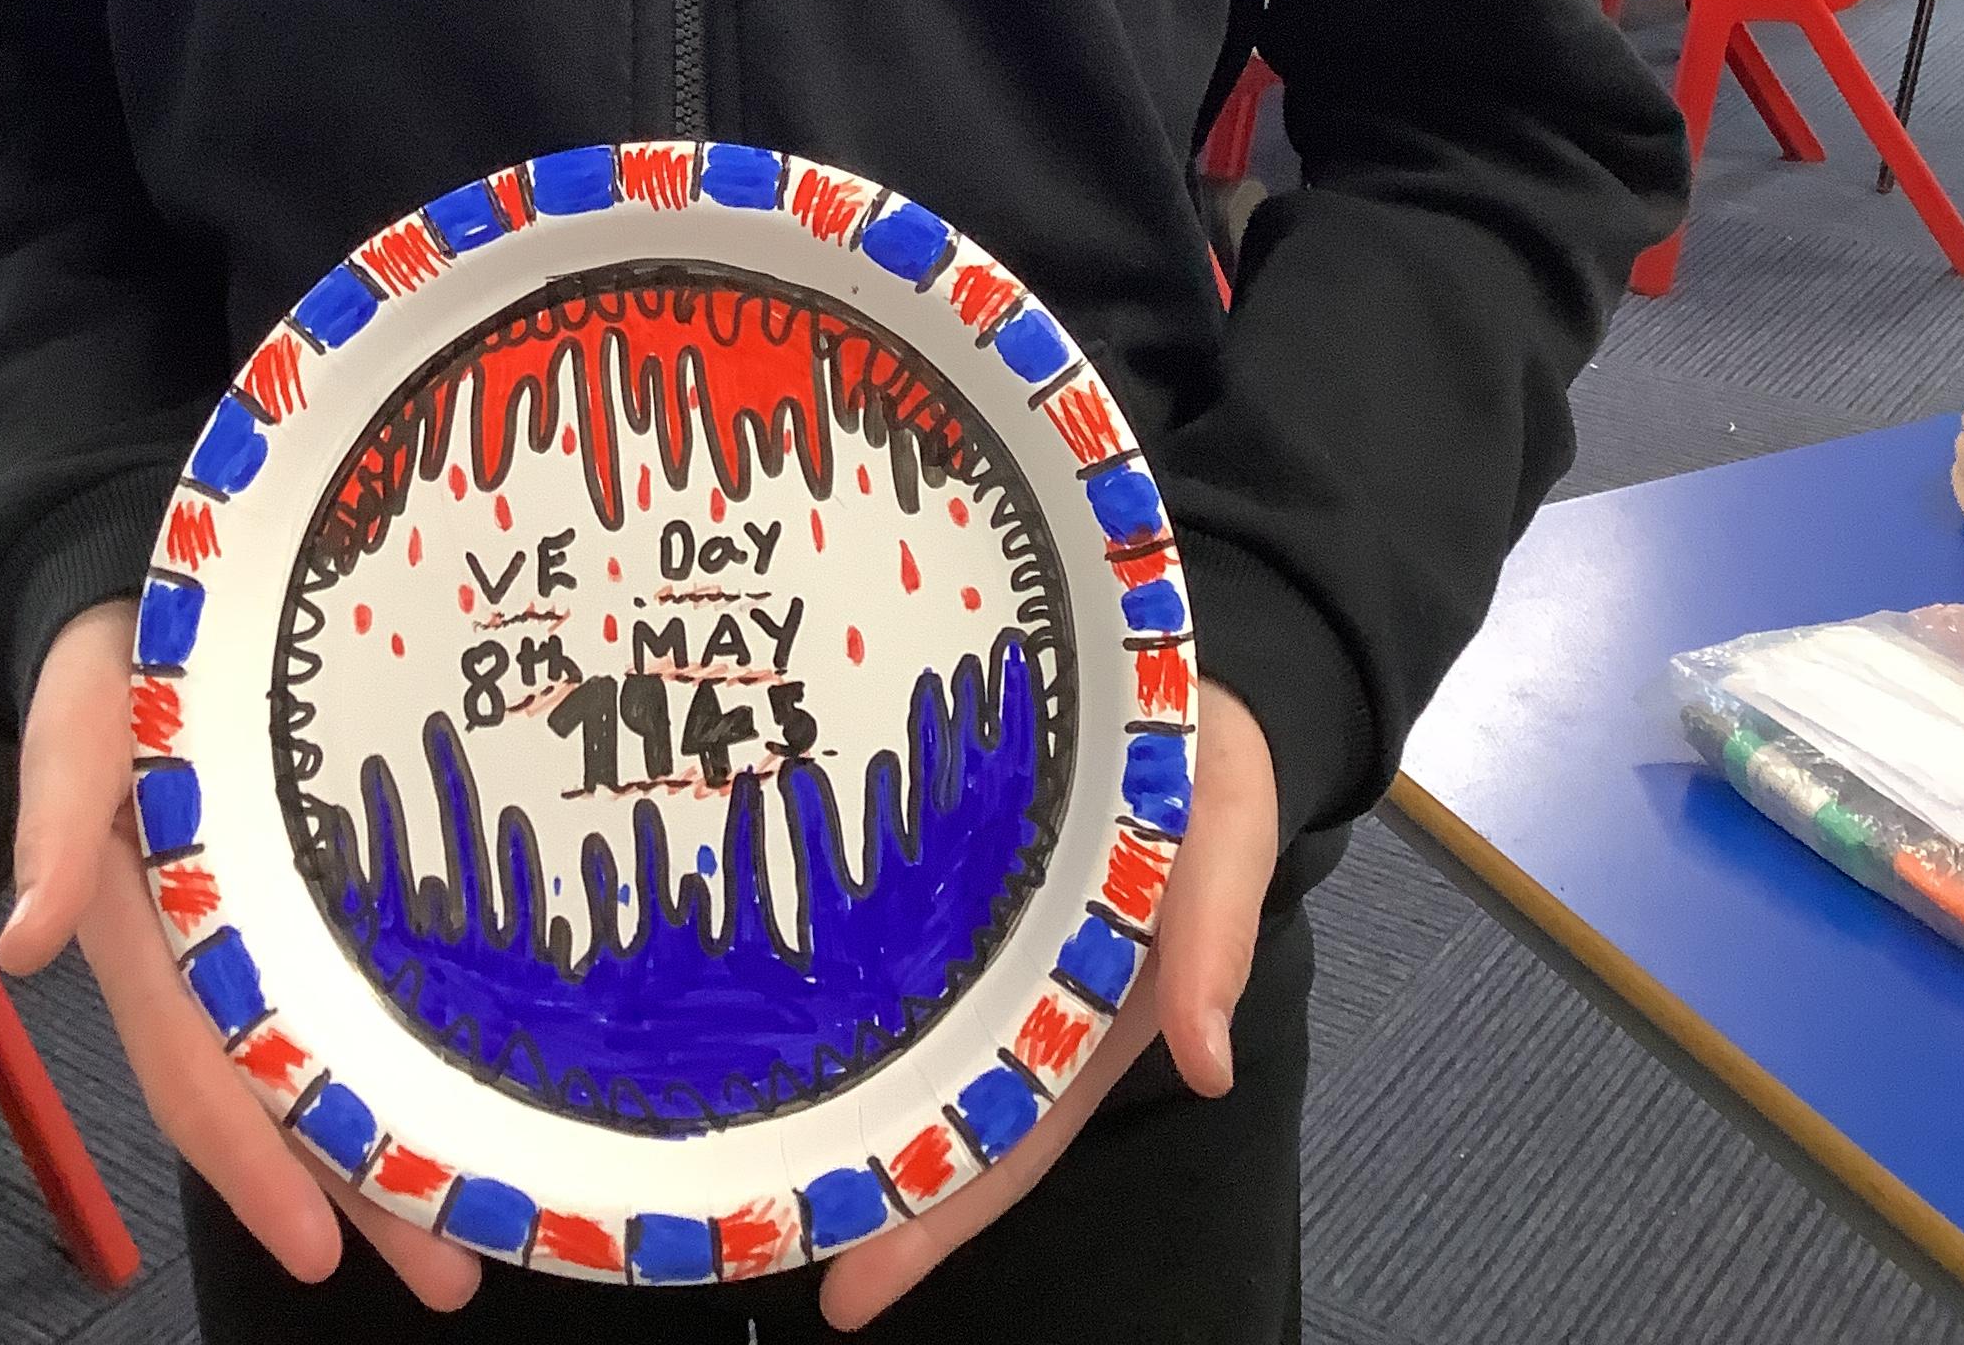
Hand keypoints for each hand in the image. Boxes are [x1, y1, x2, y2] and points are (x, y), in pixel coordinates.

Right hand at [0, 598, 481, 1307]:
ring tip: (474, 1219)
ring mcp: (252, 926)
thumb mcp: (74, 728)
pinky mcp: (299, 886)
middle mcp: (203, 951)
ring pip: (318, 1056)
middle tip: (450, 1271)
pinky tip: (455, 1082)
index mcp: (143, 933)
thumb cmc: (105, 666)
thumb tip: (26, 942)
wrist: (133, 595)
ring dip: (382, 1142)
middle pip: (277, 1094)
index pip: (201, 1071)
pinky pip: (345, 985)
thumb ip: (54, 825)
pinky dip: (386, 1048)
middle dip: (354, 1188)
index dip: (257, 1162)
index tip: (323, 1249)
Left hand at [819, 681, 1278, 1331]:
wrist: (1178, 679)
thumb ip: (1214, 941)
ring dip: (831, 1089)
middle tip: (759, 1233)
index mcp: (1093, 1017)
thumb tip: (1209, 1060)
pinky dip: (833, 978)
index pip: (1010, 1144)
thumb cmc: (1208, 769)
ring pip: (895, 1036)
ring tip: (736, 1145)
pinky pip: (881, 941)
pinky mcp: (940, 873)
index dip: (937, 1218)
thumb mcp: (1227, 838)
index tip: (854, 1292)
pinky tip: (758, 995)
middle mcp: (1024, 997)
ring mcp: (975, 941)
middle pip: (935, 1113)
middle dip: (859, 1185)